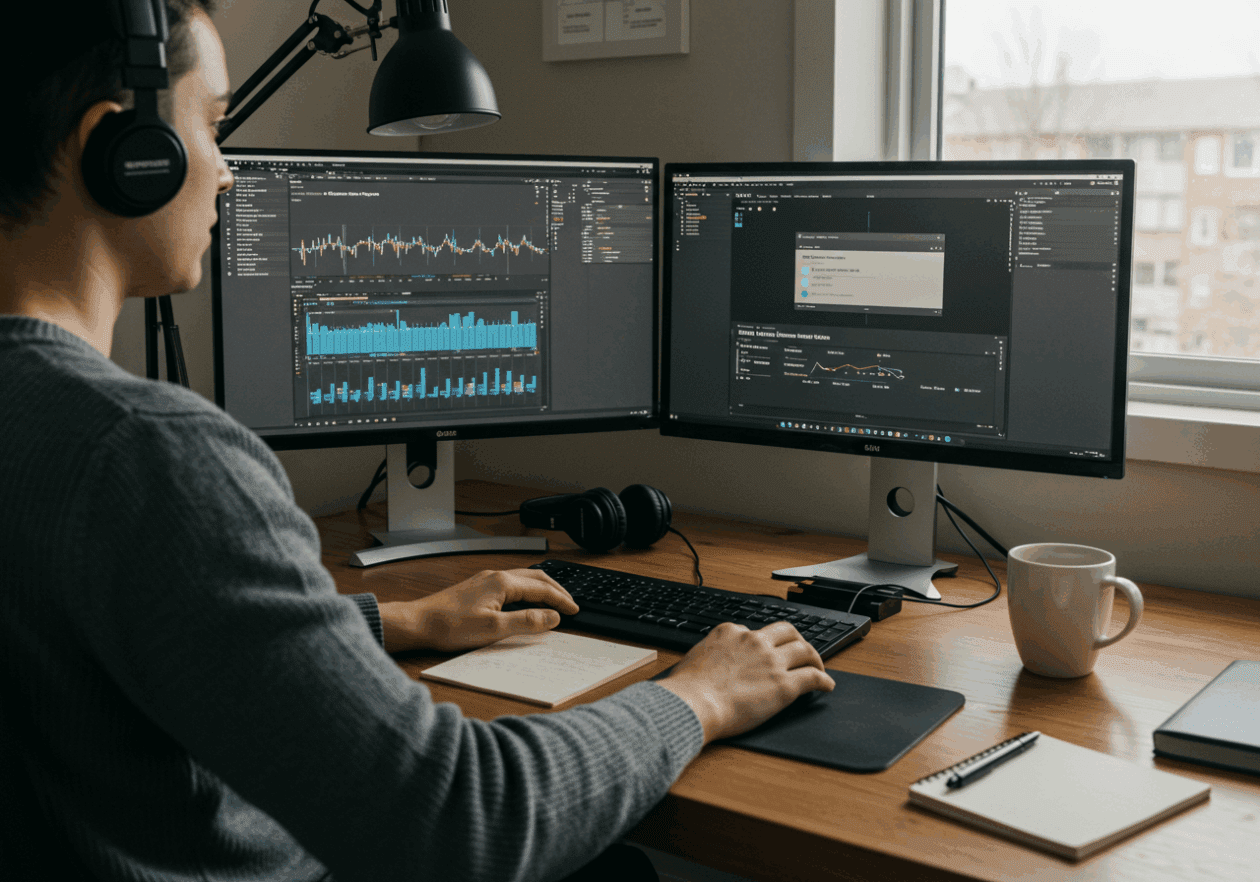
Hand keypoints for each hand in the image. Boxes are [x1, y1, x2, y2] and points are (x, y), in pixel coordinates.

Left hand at [379, 569, 577, 652]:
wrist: (419, 623)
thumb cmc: (450, 626)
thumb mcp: (494, 629)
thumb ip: (527, 621)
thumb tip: (553, 616)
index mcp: (502, 582)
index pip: (542, 588)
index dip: (561, 600)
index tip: (574, 610)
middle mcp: (495, 576)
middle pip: (535, 578)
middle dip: (555, 589)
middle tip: (570, 603)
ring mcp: (485, 580)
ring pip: (522, 579)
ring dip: (541, 588)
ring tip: (553, 600)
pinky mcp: (477, 588)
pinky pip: (510, 584)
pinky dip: (525, 591)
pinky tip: (524, 601)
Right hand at [656, 621, 833, 742]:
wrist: (692, 703)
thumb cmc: (686, 689)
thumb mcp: (693, 657)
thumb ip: (707, 654)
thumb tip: (705, 663)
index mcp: (730, 632)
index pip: (754, 631)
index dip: (763, 643)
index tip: (766, 651)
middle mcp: (754, 641)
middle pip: (786, 631)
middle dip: (796, 639)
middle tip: (800, 650)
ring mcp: (771, 662)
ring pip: (804, 650)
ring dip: (814, 657)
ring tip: (817, 667)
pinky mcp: (784, 686)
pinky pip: (812, 677)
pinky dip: (824, 680)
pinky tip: (827, 686)